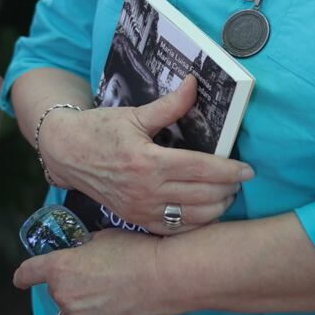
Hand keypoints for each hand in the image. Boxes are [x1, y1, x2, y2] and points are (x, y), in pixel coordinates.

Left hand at [13, 228, 164, 314]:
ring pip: (75, 311)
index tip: (21, 279)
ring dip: (86, 303)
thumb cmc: (134, 251)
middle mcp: (63, 296)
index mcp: (59, 268)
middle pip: (59, 291)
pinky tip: (119, 306)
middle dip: (72, 284)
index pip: (28, 273)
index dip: (24, 276)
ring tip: (114, 291)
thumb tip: (83, 256)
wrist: (162, 277)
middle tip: (99, 276)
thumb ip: (82, 250)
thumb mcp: (100, 238)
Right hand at [41, 75, 250, 233]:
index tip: (248, 170)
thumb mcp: (135, 114)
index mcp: (148, 161)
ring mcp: (140, 209)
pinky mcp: (135, 219)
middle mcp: (145, 190)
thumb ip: (170, 105)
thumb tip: (195, 84)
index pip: (200, 168)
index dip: (229, 170)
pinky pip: (174, 229)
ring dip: (216, 208)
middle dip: (228, 189)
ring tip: (227, 195)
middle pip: (202, 195)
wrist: (67, 153)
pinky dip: (195, 224)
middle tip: (240, 181)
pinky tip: (205, 212)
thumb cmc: (100, 130)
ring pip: (192, 217)